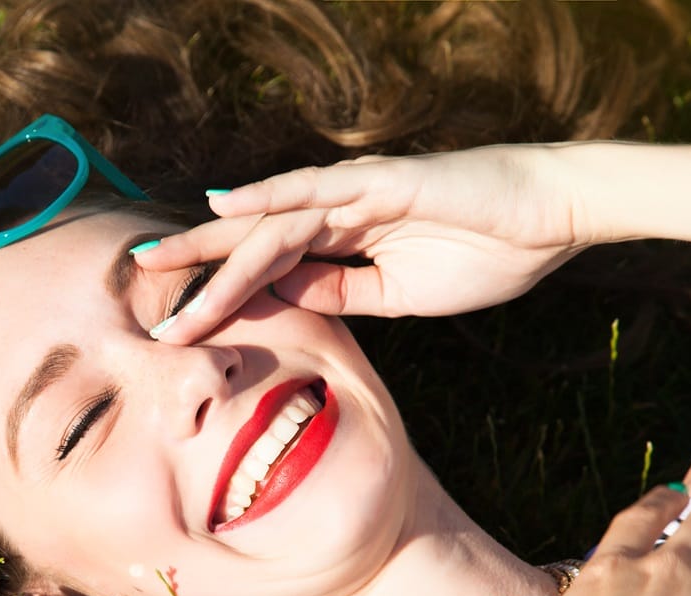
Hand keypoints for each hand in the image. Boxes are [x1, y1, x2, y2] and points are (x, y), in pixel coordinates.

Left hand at [135, 143, 592, 341]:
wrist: (555, 221)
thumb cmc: (486, 253)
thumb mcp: (396, 294)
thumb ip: (339, 294)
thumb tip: (283, 298)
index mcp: (342, 240)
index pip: (265, 266)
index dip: (219, 288)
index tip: (174, 320)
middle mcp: (338, 210)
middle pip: (250, 238)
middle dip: (192, 262)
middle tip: (135, 281)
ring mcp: (357, 192)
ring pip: (268, 222)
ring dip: (213, 246)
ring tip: (160, 265)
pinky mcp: (383, 181)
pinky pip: (315, 189)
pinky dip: (268, 197)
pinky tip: (225, 206)